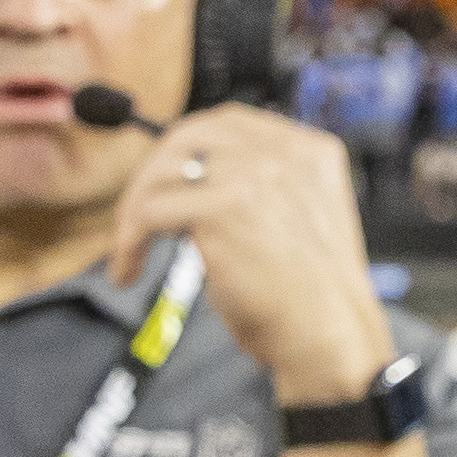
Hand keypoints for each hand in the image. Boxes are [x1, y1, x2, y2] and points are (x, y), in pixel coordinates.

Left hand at [105, 103, 387, 407]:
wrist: (328, 334)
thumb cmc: (311, 297)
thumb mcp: (297, 221)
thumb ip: (261, 189)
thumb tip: (193, 182)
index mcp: (312, 151)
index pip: (230, 122)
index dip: (187, 148)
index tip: (165, 179)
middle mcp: (286, 152)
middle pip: (189, 134)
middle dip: (151, 174)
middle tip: (137, 216)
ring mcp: (256, 174)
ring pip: (163, 171)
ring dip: (134, 212)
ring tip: (131, 251)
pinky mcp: (224, 206)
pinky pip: (149, 210)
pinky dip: (128, 242)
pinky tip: (130, 270)